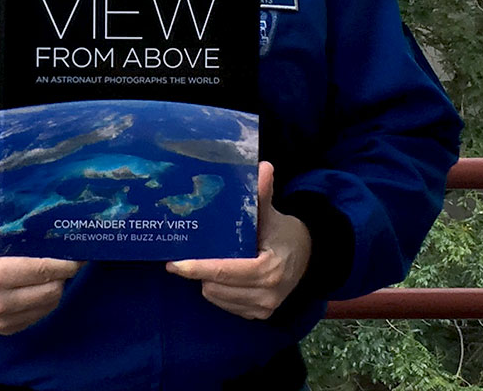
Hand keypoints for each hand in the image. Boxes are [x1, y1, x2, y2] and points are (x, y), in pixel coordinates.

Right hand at [0, 167, 82, 334]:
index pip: (41, 270)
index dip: (65, 263)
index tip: (80, 253)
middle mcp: (0, 302)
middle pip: (51, 290)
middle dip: (63, 275)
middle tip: (68, 260)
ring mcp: (2, 320)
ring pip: (47, 306)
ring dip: (55, 289)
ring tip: (56, 272)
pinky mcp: (4, 330)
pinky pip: (36, 318)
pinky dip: (43, 303)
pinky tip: (41, 288)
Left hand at [165, 161, 311, 319]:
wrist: (307, 257)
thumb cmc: (283, 233)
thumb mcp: (272, 214)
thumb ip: (263, 195)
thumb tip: (264, 167)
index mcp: (269, 269)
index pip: (226, 271)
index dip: (198, 267)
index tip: (174, 263)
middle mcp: (267, 294)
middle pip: (216, 286)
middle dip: (199, 272)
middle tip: (183, 257)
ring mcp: (263, 308)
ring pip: (216, 297)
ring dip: (207, 281)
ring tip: (205, 263)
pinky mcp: (258, 315)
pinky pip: (225, 305)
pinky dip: (218, 290)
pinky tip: (219, 276)